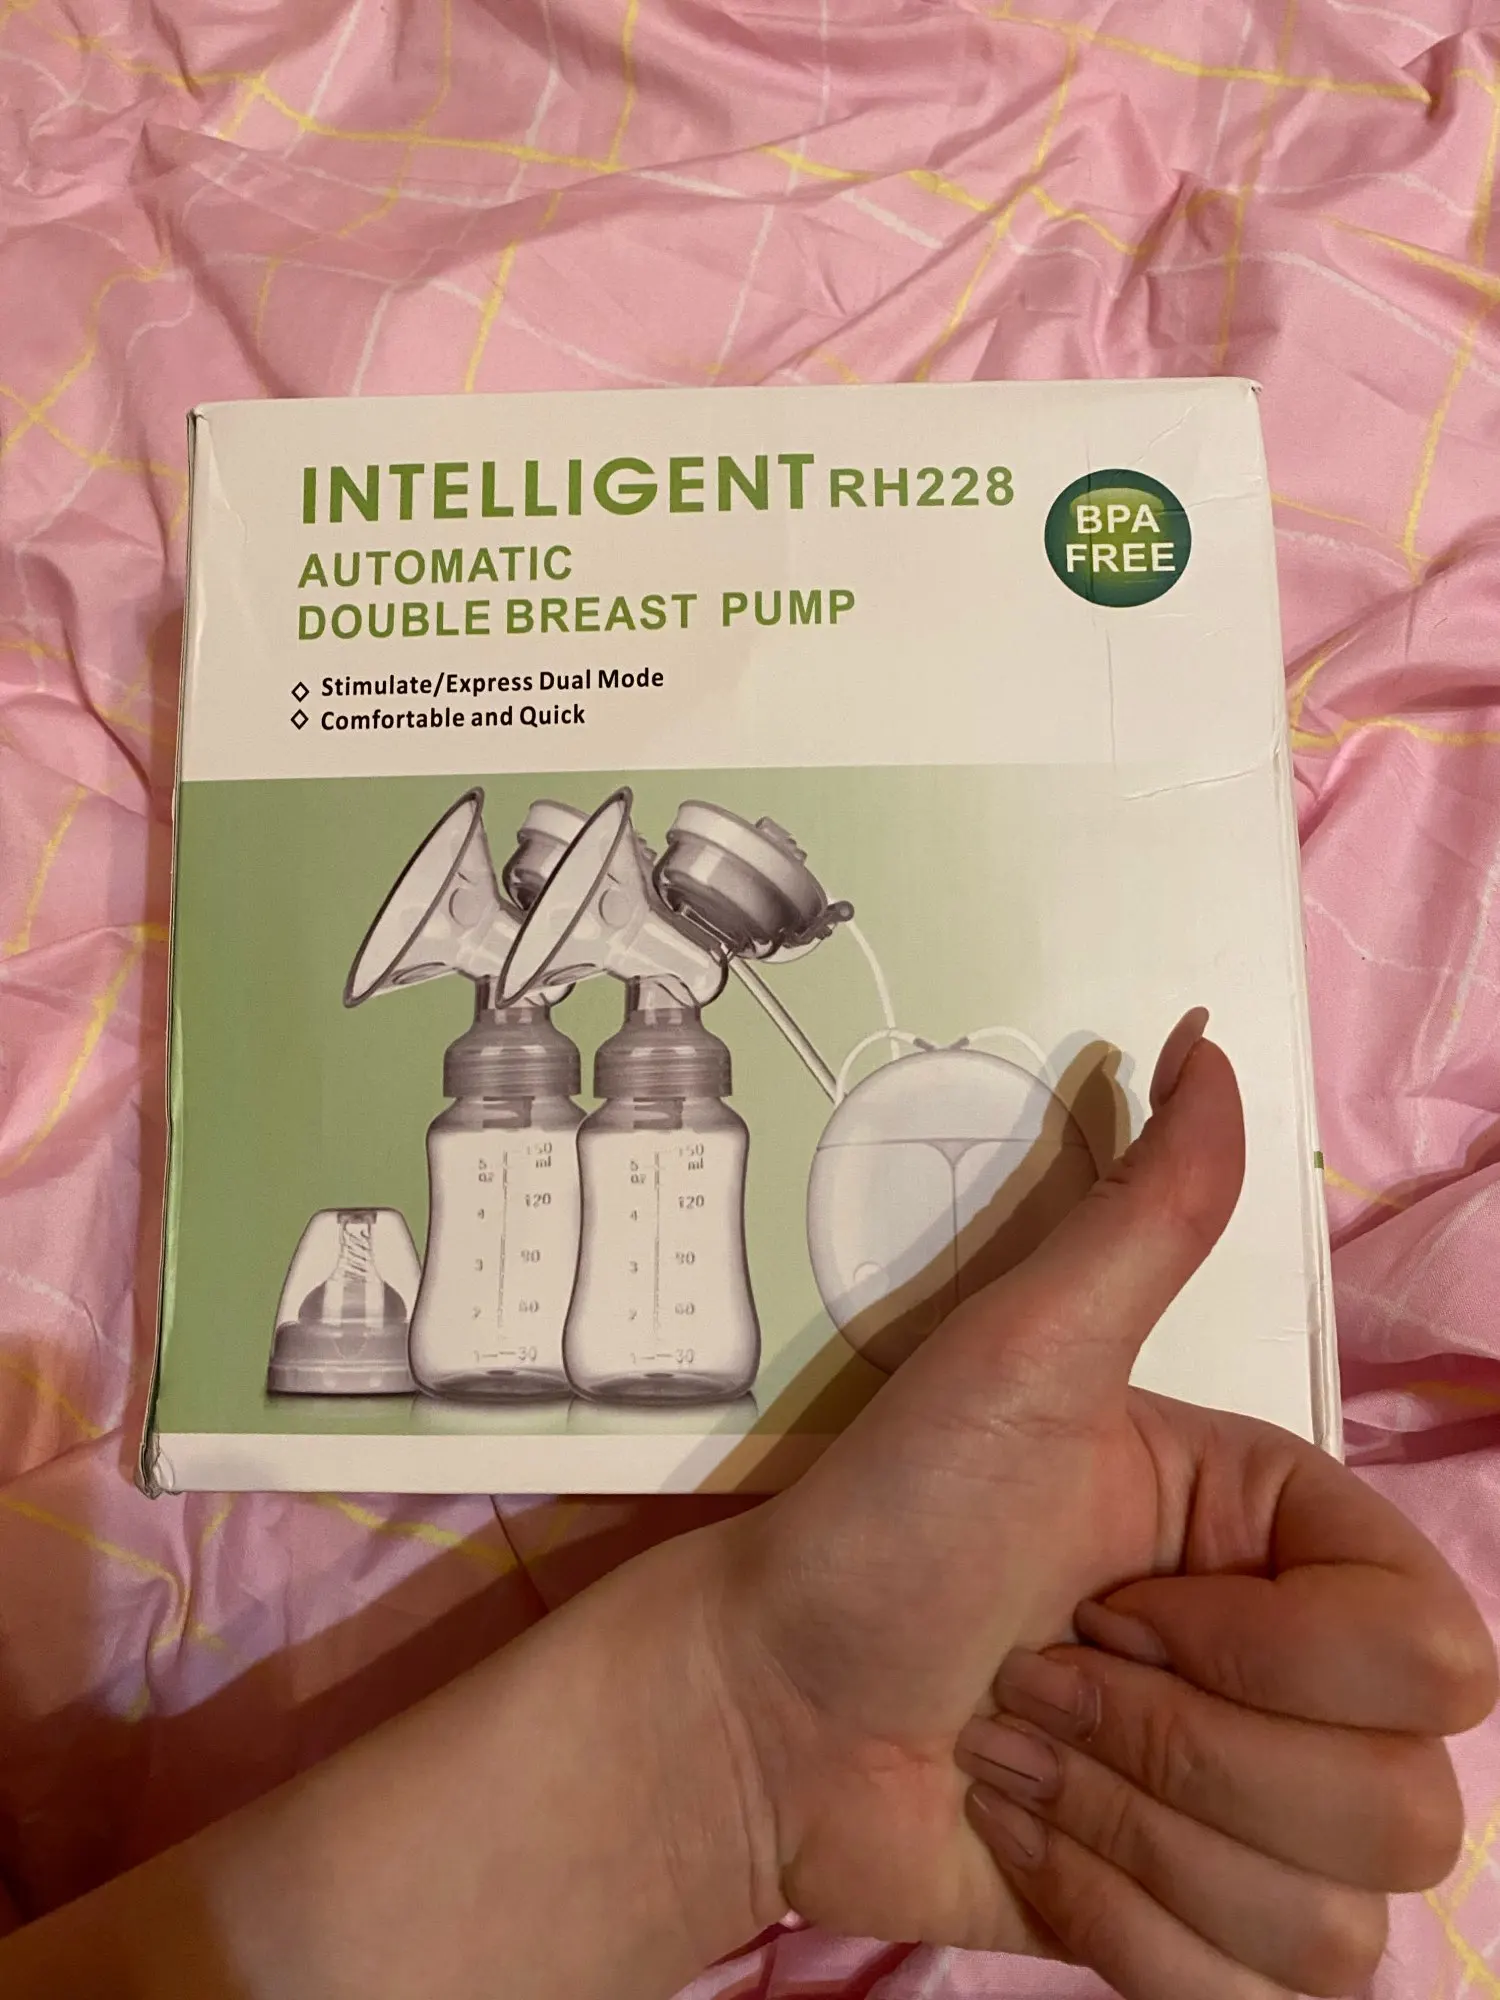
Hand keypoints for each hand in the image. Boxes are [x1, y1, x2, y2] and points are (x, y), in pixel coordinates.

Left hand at [706, 1015, 1496, 1996]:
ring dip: (1137, 1833)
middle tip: (1043, 1674)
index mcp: (1284, 1545)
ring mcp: (1252, 1815)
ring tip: (1024, 1748)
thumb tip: (1204, 1037)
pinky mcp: (1198, 1928)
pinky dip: (1126, 1927)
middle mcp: (1294, 1679)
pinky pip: (1264, 1993)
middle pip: (1402, 1800)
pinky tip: (1031, 1841)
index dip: (1266, 1653)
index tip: (1112, 1598)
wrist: (770, 1705)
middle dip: (1176, 1747)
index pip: (1435, 1657)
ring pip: (1340, 1911)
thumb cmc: (885, 1521)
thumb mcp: (1020, 1356)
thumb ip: (1147, 1213)